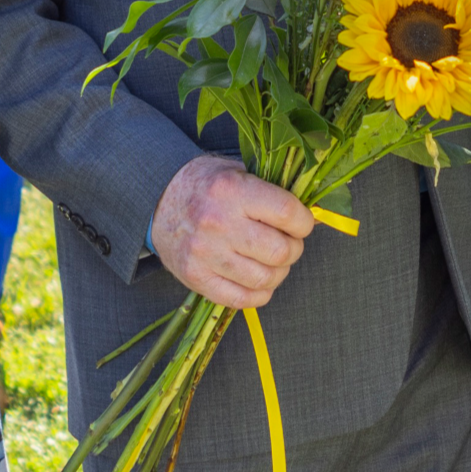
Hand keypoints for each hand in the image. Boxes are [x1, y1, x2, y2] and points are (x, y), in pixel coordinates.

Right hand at [151, 154, 314, 307]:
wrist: (157, 200)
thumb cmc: (206, 185)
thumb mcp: (236, 172)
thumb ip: (272, 190)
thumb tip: (313, 215)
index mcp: (231, 190)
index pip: (288, 213)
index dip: (304, 222)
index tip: (300, 223)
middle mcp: (218, 222)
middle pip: (281, 251)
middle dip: (293, 249)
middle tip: (285, 242)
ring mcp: (205, 253)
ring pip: (265, 279)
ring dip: (277, 272)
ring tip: (269, 260)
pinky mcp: (195, 277)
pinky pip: (243, 299)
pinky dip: (259, 293)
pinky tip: (256, 279)